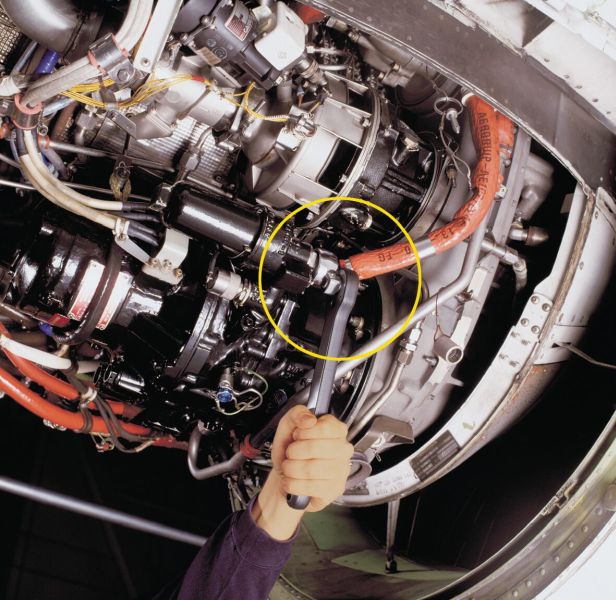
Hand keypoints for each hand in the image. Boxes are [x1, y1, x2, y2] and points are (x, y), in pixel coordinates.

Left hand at [251, 405, 353, 539]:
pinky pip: (309, 487)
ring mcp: (341, 471)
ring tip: (289, 467)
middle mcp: (343, 449)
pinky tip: (292, 480)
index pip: (325, 427)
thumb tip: (309, 419)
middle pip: (315, 448)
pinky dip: (292, 484)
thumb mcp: (287, 426)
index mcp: (336, 429)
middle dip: (293, 451)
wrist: (285, 475)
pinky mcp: (335, 489)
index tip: (297, 435)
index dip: (304, 432)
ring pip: (311, 469)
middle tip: (291, 453)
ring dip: (291, 468)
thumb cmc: (290, 450)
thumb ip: (297, 414)